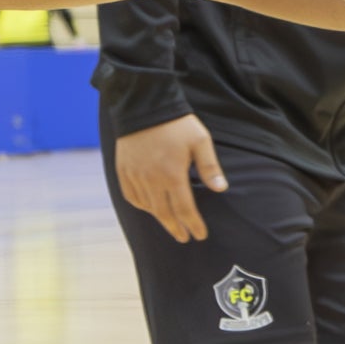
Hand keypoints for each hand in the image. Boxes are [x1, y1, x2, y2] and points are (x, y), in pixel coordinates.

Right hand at [113, 112, 225, 245]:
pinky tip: (150, 209)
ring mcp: (135, 176)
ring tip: (171, 225)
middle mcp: (151, 179)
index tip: (200, 235)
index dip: (193, 224)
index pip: (184, 209)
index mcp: (172, 174)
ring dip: (160, 219)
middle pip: (164, 213)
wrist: (143, 105)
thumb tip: (221, 189)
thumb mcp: (200, 141)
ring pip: (148, 207)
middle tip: (184, 238)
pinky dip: (142, 206)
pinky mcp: (123, 170)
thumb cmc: (177, 124)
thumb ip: (209, 167)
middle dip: (176, 228)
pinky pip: (131, 196)